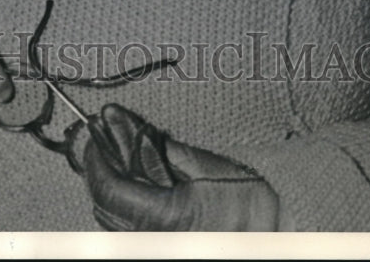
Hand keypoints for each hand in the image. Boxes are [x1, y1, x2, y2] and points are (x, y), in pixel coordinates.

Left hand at [82, 103, 281, 230]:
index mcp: (162, 217)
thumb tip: (120, 122)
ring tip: (118, 155)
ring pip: (112, 220)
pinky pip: (128, 229)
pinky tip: (134, 180)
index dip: (95, 158)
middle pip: (103, 205)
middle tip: (103, 137)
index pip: (108, 188)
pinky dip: (124, 202)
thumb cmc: (246, 199)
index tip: (95, 134)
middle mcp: (153, 240)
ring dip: (110, 186)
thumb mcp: (202, 164)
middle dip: (99, 168)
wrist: (274, 231)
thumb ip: (157, 148)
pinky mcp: (163, 248)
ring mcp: (157, 248)